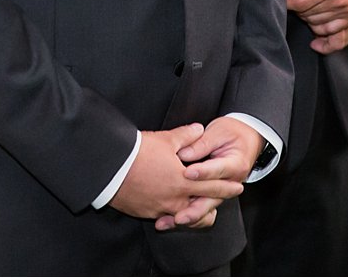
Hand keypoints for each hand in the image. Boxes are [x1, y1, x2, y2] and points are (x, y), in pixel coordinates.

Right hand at [109, 123, 243, 225]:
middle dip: (215, 203)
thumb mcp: (166, 140)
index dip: (226, 186)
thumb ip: (186, 136)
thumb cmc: (138, 152)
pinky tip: (174, 212)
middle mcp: (174, 199)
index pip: (211, 185)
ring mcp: (160, 209)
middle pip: (201, 207)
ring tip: (201, 211)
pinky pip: (165, 218)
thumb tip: (199, 129)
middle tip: (224, 201)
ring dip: (194, 213)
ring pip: (184, 217)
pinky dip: (173, 215)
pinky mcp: (146, 213)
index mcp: (182, 181)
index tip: (237, 187)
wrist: (110, 168)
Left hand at [154, 117, 264, 230]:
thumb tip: (182, 153)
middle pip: (212, 199)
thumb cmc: (232, 134)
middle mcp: (230, 183)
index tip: (186, 173)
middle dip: (195, 209)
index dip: (202, 172)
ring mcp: (221, 191)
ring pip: (205, 208)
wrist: (246, 139)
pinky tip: (171, 220)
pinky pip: (200, 208)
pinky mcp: (212, 195)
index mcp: (235, 165)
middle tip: (179, 214)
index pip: (217, 170)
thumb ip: (201, 143)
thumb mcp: (219, 131)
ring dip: (189, 216)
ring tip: (174, 220)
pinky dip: (187, 215)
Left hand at [287, 0, 347, 52]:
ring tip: (304, 10)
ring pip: (320, 27)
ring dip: (309, 21)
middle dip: (298, 10)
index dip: (288, 2)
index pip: (301, 3)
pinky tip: (316, 40)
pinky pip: (339, 37)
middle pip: (309, 16)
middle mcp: (341, 1)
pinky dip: (326, 39)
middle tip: (294, 1)